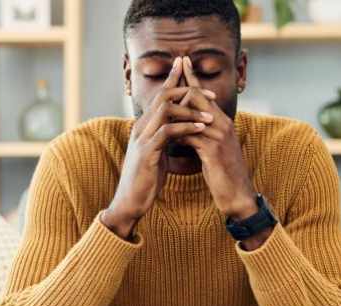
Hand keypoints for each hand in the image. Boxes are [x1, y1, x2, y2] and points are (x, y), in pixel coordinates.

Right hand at [102, 56, 216, 238]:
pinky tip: (200, 128)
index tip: (189, 69)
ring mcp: (142, 139)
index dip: (173, 80)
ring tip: (210, 115)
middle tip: (210, 93)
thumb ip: (164, 139)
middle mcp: (141, 128)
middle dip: (187, 89)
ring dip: (190, 110)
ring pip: (165, 110)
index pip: (159, 96)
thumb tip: (177, 130)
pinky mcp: (147, 152)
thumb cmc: (145, 180)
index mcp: (144, 127)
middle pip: (162, 96)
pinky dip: (186, 128)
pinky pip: (167, 132)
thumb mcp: (156, 154)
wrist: (130, 202)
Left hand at [177, 56, 257, 221]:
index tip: (182, 62)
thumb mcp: (212, 150)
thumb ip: (201, 134)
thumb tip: (185, 127)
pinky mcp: (213, 150)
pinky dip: (176, 134)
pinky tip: (165, 136)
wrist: (237, 194)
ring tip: (159, 108)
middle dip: (180, 88)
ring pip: (192, 112)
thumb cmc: (223, 173)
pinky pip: (190, 135)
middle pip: (198, 95)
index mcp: (222, 122)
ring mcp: (219, 136)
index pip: (205, 93)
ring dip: (174, 111)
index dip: (192, 77)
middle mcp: (222, 124)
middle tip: (168, 79)